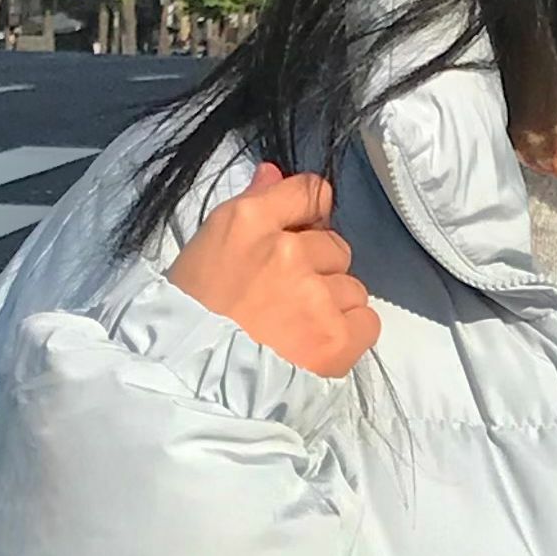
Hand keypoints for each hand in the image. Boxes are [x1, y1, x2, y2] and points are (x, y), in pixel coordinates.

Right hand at [169, 162, 379, 378]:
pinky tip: (319, 344)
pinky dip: (349, 333)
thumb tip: (275, 173)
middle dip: (319, 268)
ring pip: (352, 286)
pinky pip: (367, 321)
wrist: (188, 382)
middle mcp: (288, 251)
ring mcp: (316, 295)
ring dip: (333, 304)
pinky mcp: (336, 337)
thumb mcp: (206, 249)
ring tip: (298, 328)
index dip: (310, 214)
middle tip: (288, 298)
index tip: (302, 235)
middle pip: (335, 244)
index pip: (309, 192)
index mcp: (248, 222)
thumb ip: (250, 206)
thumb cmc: (188, 314)